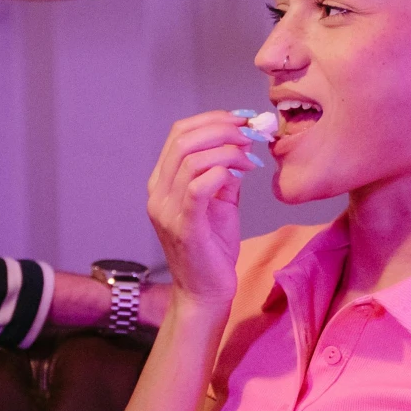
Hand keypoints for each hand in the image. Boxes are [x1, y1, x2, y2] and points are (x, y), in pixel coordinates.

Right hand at [147, 112, 261, 309]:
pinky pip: (199, 186)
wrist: (205, 292)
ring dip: (228, 149)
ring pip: (191, 158)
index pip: (179, 133)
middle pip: (183, 140)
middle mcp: (157, 193)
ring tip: (251, 157)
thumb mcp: (220, 202)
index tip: (244, 119)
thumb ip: (224, 172)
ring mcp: (166, 210)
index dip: (212, 119)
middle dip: (223, 128)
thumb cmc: (212, 249)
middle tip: (252, 134)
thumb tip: (242, 143)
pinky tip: (242, 174)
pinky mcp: (183, 226)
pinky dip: (223, 171)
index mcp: (162, 183)